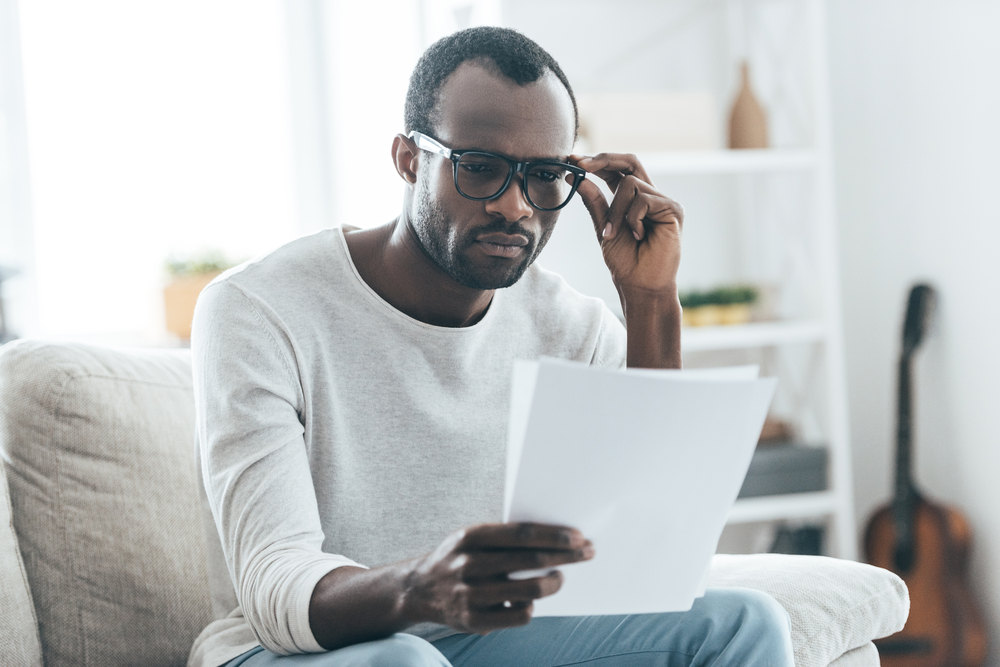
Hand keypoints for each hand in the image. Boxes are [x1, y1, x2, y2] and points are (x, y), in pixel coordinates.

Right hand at [402, 522, 593, 633]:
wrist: (418, 589)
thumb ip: (504, 537)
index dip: (553, 535)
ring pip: (529, 590)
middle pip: (529, 560)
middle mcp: (468, 564)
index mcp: (470, 537)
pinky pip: (519, 615)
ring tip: (560, 578)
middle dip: (565, 556)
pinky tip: (530, 600)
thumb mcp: (471, 537)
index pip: (521, 534)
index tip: (578, 536)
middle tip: (587, 553)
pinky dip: (530, 607)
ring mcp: (470, 594)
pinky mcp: (473, 620)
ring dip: (553, 583)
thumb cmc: (458, 558)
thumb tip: (554, 538)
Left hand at [571, 153, 683, 294]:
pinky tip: (638, 236)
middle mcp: (651, 196)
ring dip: (615, 210)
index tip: (573, 160)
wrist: (640, 285)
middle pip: (630, 162)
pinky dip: (632, 219)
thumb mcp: (603, 228)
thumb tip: (576, 178)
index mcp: (635, 200)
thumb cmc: (625, 262)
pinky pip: (643, 200)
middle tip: (581, 164)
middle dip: (603, 160)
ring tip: (615, 233)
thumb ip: (594, 202)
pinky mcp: (672, 209)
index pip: (618, 171)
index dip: (597, 162)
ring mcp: (663, 202)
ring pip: (630, 184)